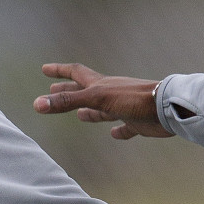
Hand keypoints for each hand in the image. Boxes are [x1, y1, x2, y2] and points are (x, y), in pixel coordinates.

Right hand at [34, 63, 173, 139]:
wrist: (166, 108)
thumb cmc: (132, 99)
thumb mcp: (95, 99)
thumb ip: (67, 101)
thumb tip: (37, 104)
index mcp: (100, 85)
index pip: (75, 73)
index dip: (59, 71)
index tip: (45, 69)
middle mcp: (110, 94)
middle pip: (85, 90)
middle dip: (68, 90)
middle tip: (54, 90)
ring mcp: (123, 108)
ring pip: (101, 109)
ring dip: (89, 111)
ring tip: (79, 115)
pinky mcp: (136, 122)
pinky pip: (124, 127)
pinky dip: (118, 130)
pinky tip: (114, 134)